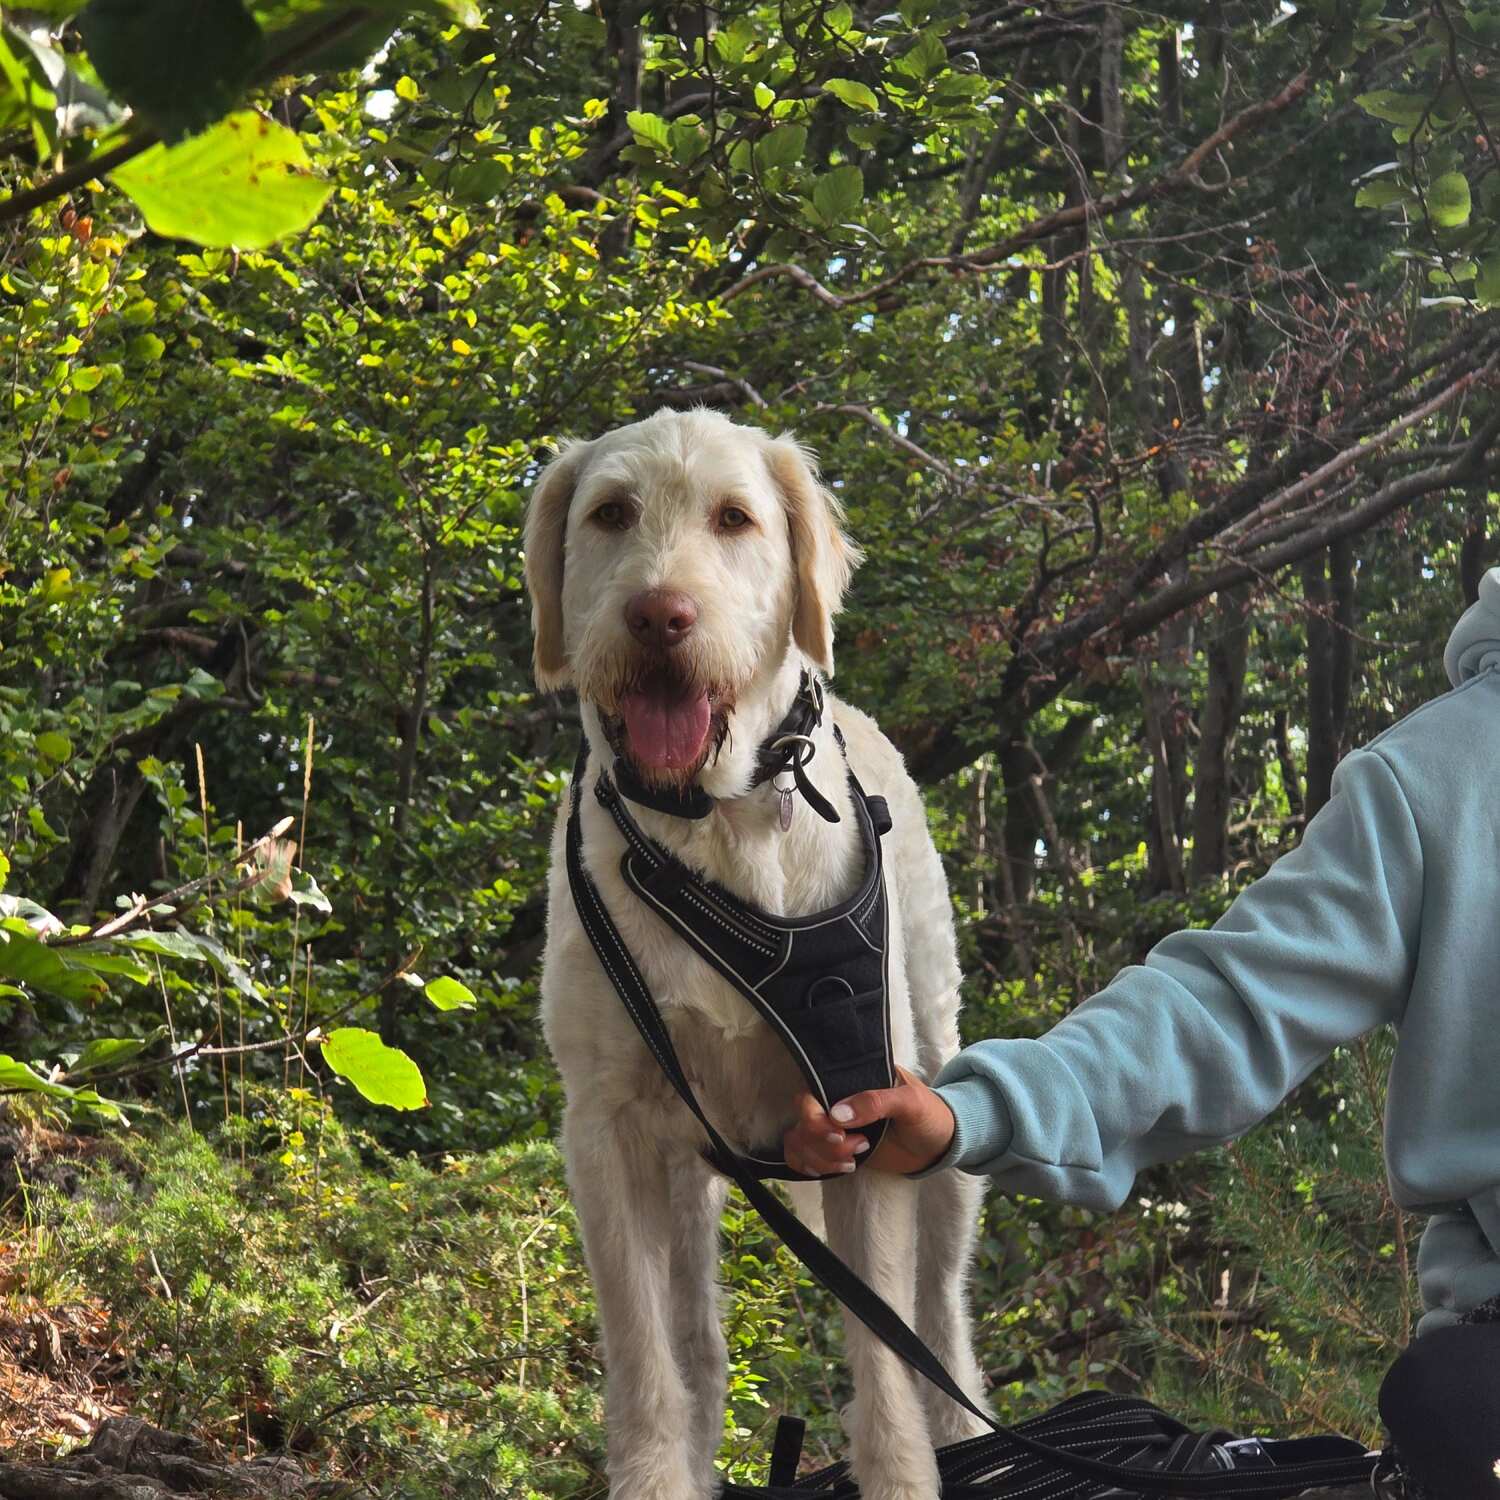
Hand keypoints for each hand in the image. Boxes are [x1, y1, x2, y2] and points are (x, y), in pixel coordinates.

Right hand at [782, 1066, 956, 1176]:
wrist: (940, 1144)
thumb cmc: (929, 1114)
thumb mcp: (910, 1102)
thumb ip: (876, 1102)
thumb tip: (837, 1115)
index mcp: (850, 1080)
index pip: (811, 1092)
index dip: (814, 1118)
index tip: (839, 1134)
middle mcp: (836, 1101)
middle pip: (801, 1120)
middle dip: (820, 1143)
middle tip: (854, 1150)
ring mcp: (835, 1127)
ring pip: (800, 1142)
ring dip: (821, 1158)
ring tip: (854, 1162)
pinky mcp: (838, 1150)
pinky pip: (805, 1157)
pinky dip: (811, 1166)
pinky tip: (836, 1169)